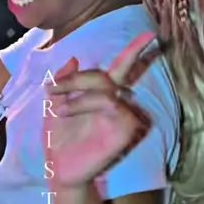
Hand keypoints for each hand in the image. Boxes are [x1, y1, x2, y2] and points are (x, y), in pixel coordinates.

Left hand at [44, 32, 158, 187]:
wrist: (58, 169)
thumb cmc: (59, 139)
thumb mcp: (53, 106)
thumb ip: (63, 81)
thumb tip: (73, 58)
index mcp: (102, 95)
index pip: (123, 69)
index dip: (136, 51)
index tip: (151, 34)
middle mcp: (117, 104)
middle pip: (107, 77)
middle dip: (78, 80)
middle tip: (52, 90)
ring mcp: (123, 117)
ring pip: (107, 92)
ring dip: (78, 96)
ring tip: (57, 108)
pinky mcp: (125, 132)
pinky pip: (113, 109)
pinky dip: (87, 106)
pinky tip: (67, 114)